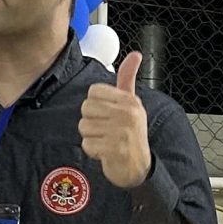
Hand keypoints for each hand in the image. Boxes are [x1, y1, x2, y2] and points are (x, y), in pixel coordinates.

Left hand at [79, 51, 152, 188]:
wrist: (139, 168)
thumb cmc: (132, 135)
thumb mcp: (132, 104)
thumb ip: (128, 79)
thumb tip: (135, 54)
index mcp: (130, 101)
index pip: (93, 91)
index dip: (95, 105)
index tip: (108, 115)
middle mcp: (128, 114)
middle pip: (86, 108)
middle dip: (91, 122)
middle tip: (106, 131)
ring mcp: (121, 132)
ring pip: (83, 127)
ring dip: (91, 138)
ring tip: (106, 142)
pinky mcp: (114, 150)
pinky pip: (87, 145)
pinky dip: (93, 151)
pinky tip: (106, 153)